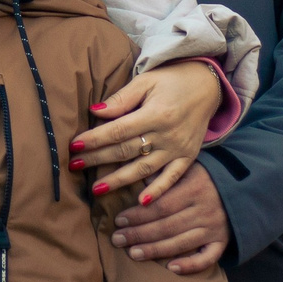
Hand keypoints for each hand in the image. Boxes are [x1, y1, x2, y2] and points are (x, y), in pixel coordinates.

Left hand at [69, 61, 225, 201]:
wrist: (208, 84)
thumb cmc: (172, 79)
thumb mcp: (146, 80)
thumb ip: (122, 98)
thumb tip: (95, 111)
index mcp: (155, 113)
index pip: (118, 130)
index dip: (95, 139)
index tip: (74, 145)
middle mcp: (167, 134)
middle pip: (126, 150)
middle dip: (98, 159)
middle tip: (74, 166)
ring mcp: (178, 148)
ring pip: (144, 169)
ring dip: (119, 180)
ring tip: (97, 189)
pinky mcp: (188, 157)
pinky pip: (172, 178)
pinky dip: (157, 191)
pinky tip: (140, 202)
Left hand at [111, 162, 228, 274]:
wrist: (245, 186)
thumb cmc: (208, 176)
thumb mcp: (189, 167)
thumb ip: (165, 174)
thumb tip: (138, 179)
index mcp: (194, 188)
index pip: (161, 205)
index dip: (138, 214)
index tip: (119, 220)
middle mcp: (205, 209)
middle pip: (166, 226)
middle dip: (139, 234)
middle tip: (117, 239)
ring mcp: (214, 228)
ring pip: (180, 243)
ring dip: (155, 250)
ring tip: (132, 254)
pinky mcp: (222, 242)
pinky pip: (207, 258)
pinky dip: (190, 265)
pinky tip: (171, 268)